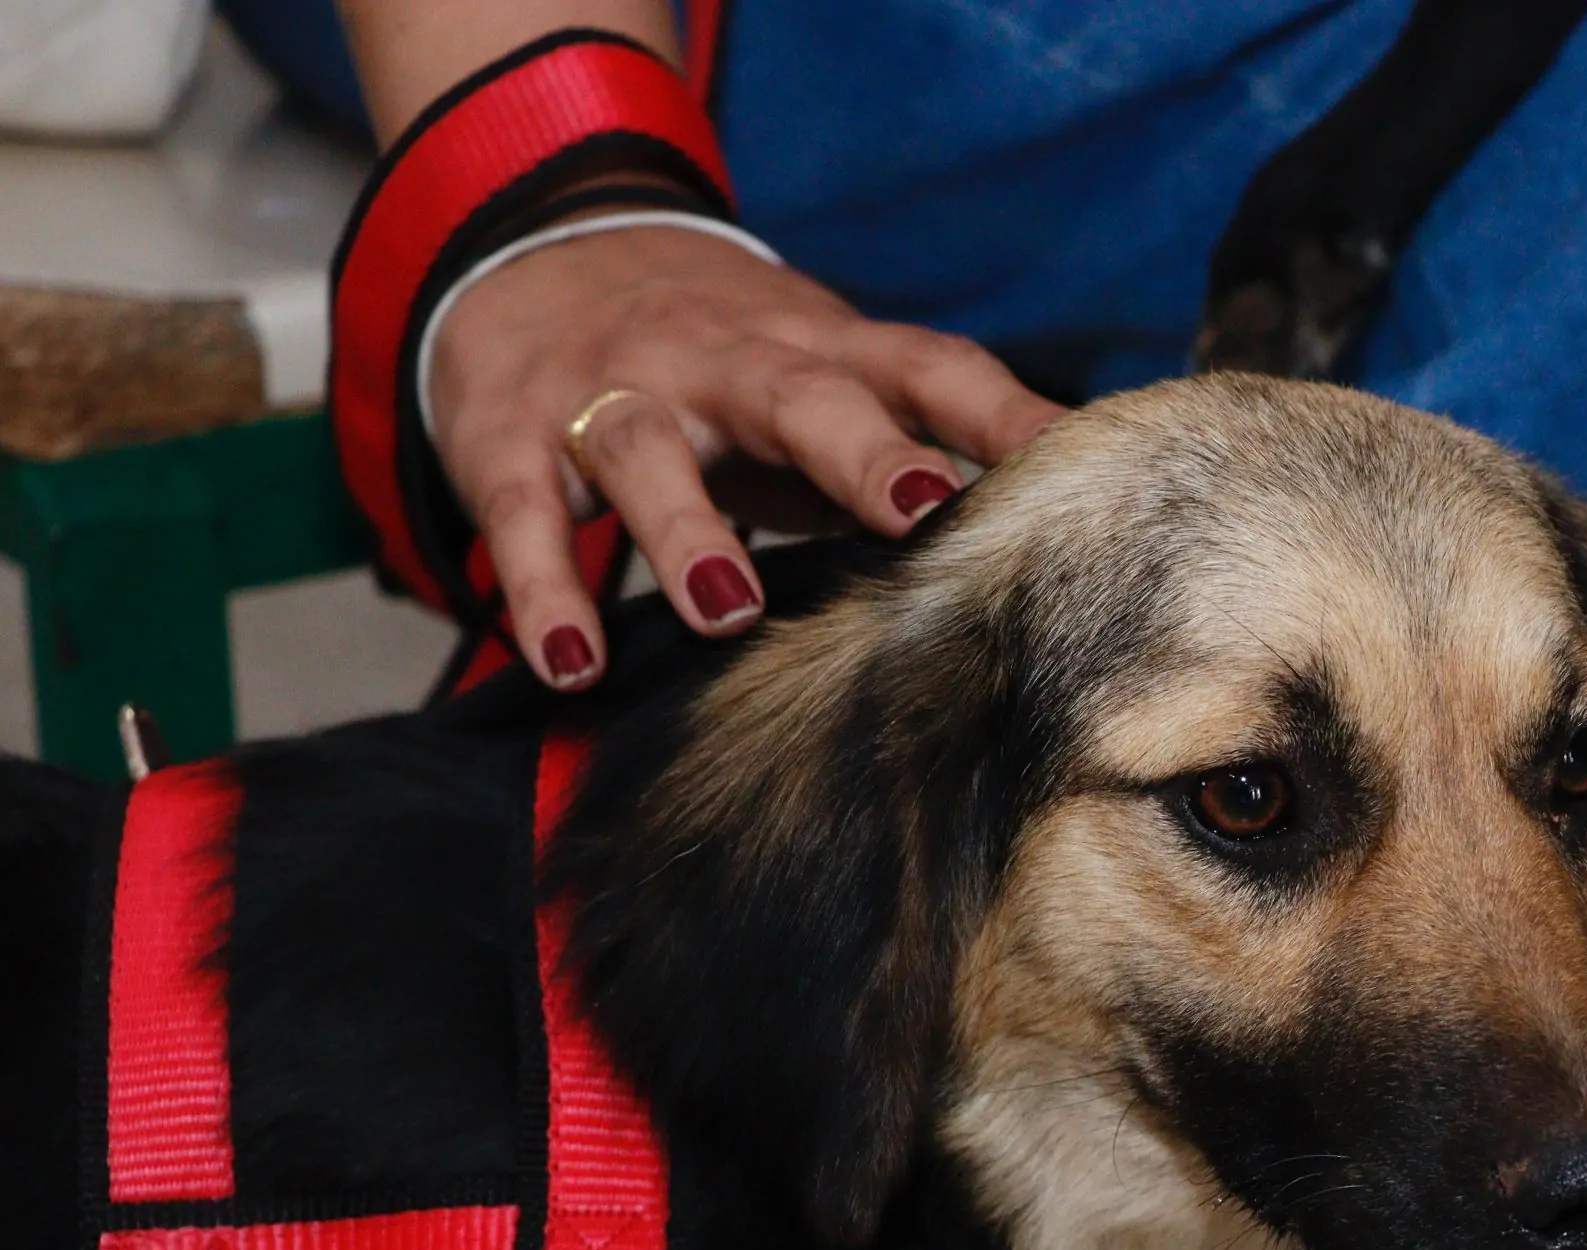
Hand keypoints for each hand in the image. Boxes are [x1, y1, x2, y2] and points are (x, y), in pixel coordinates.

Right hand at [426, 221, 1065, 686]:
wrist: (537, 251)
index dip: (1003, 414)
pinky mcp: (509, 434)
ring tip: (729, 612)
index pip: (929, 369)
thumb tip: (1034, 545)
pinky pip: (522, 510)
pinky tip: (573, 662)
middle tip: (920, 510)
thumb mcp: (820, 383)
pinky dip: (541, 587)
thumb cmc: (723, 362)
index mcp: (819, 351)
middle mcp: (724, 362)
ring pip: (647, 447)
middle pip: (801, 396)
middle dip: (863, 450)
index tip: (1077, 462)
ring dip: (689, 531)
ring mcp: (613, 391)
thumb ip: (904, 450)